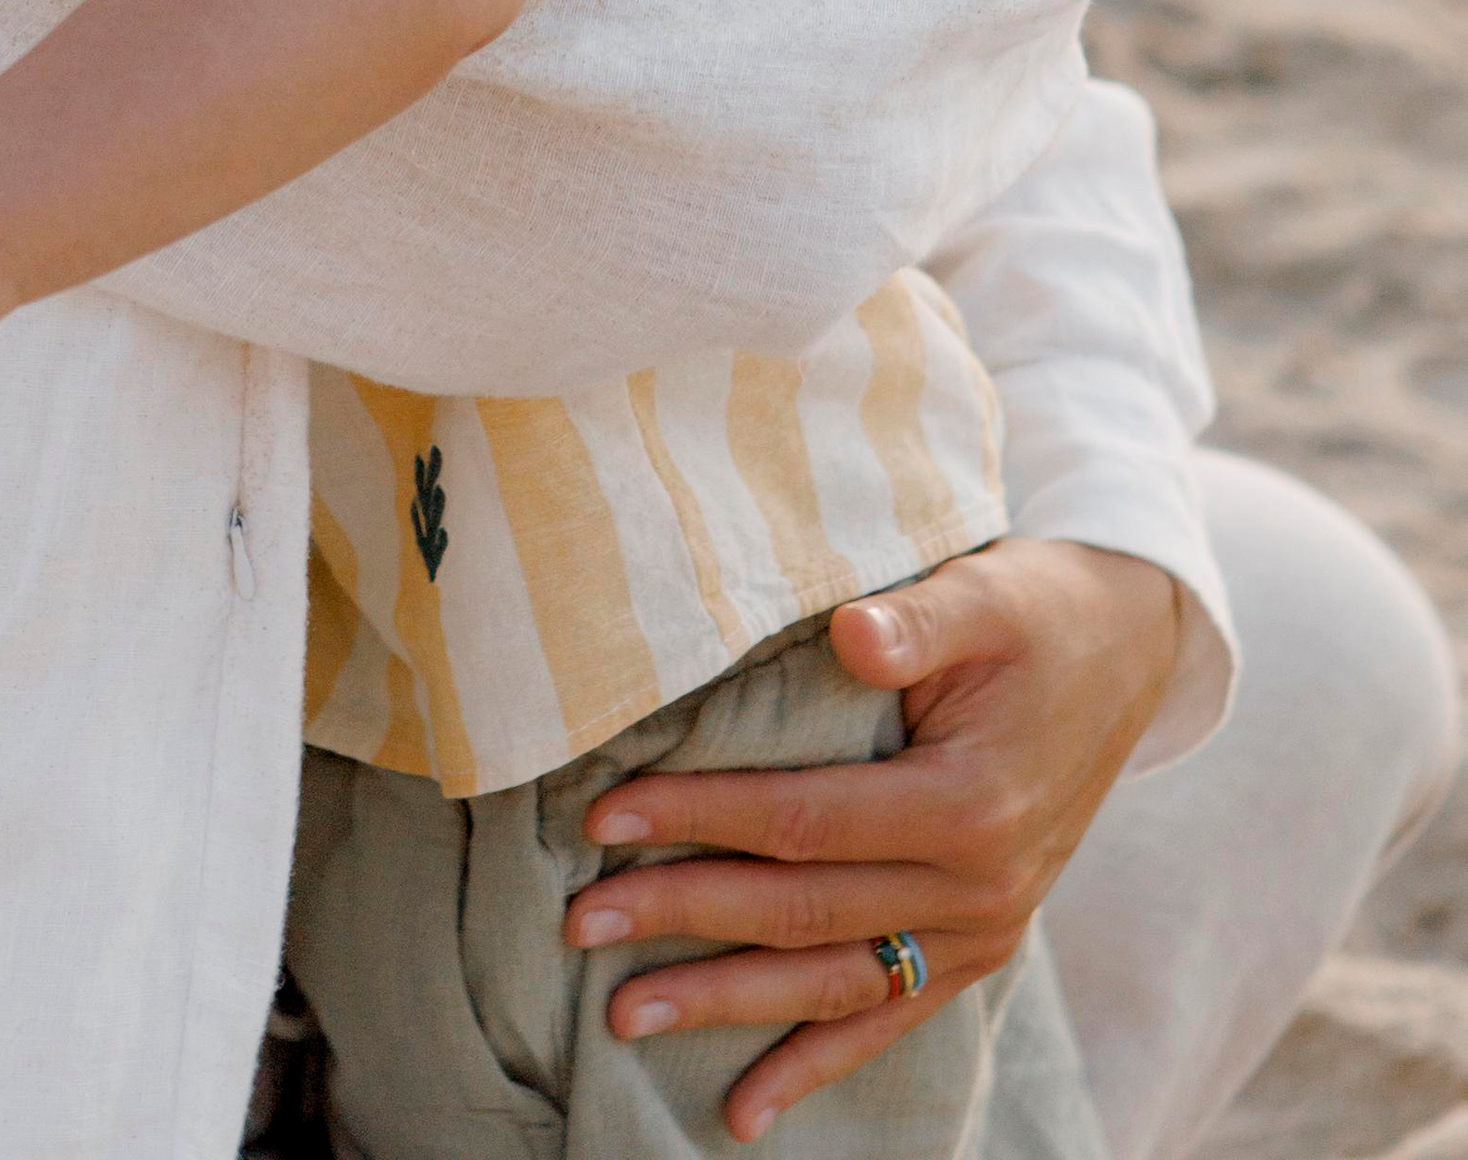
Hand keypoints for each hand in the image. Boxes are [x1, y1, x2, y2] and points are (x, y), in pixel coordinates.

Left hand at [560, 538, 1183, 1142]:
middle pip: (799, 911)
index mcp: (968, 803)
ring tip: (623, 1016)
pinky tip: (745, 1110)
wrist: (1127, 656)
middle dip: (680, 917)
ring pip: (829, 983)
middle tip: (578, 921)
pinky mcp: (978, 947)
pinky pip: (886, 1017)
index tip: (605, 815)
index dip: (699, 818)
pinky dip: (815, 1066)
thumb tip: (848, 632)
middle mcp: (977, 887)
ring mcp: (980, 930)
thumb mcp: (987, 595)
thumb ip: (916, 622)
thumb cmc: (1038, 613)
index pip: (802, 822)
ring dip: (724, 1003)